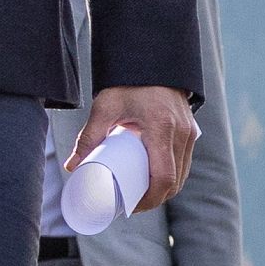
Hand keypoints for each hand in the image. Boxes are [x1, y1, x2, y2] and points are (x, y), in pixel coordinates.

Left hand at [70, 85, 196, 212]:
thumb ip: (89, 136)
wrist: (153, 59)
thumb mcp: (106, 107)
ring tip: (142, 195)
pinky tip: (157, 180)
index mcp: (161, 129)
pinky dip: (173, 176)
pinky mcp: (191, 131)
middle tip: (133, 205)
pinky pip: (185, 162)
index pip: (164, 178)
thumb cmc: (129, 83)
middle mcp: (181, 134)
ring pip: (183, 174)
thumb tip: (73, 166)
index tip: (132, 206)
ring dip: (165, 189)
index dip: (149, 199)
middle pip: (175, 182)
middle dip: (155, 199)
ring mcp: (189, 133)